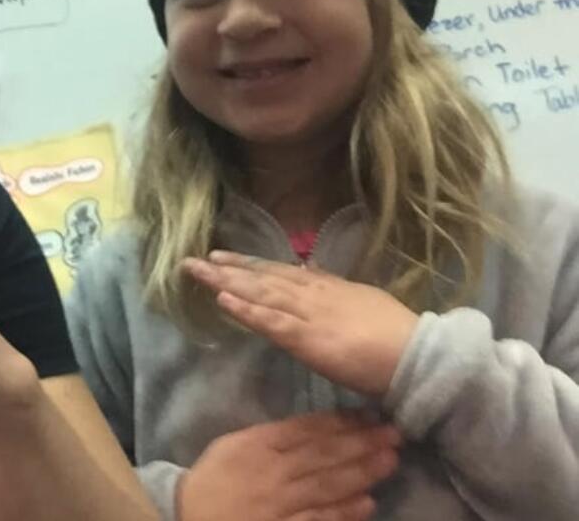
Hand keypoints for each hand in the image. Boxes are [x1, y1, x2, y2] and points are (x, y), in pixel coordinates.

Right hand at [178, 412, 399, 520]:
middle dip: (361, 443)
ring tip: (390, 461)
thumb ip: (271, 437)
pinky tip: (368, 503)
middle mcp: (272, 471)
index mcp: (258, 444)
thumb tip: (313, 429)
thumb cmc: (214, 478)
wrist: (187, 516)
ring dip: (361, 472)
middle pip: (323, 454)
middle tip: (395, 433)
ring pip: (326, 485)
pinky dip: (343, 512)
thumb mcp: (234, 445)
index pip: (306, 429)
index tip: (369, 414)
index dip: (340, 421)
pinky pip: (318, 520)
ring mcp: (279, 503)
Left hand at [183, 252, 418, 396]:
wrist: (420, 356)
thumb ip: (335, 290)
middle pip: (263, 278)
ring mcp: (309, 315)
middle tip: (195, 260)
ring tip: (198, 271)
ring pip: (260, 294)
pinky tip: (222, 301)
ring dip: (226, 282)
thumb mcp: (363, 301)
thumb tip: (312, 274)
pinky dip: (245, 311)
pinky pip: (271, 323)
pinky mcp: (309, 339)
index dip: (250, 265)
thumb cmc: (398, 337)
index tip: (224, 257)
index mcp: (328, 288)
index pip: (281, 273)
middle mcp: (314, 294)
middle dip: (228, 268)